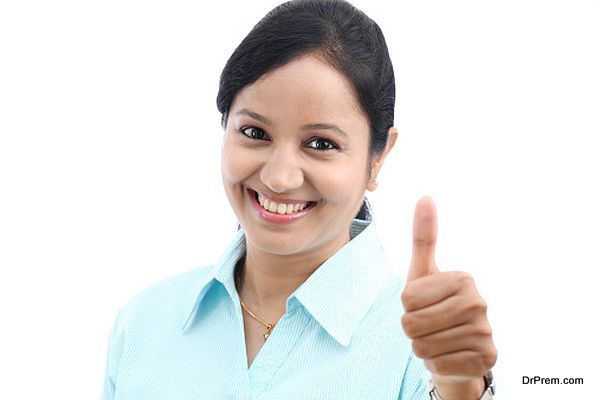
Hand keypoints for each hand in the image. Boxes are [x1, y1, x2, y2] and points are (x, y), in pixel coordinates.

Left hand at [401, 196, 496, 399]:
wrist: (458, 347)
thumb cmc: (435, 305)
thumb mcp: (423, 272)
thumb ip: (423, 237)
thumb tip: (425, 197)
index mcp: (463, 279)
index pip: (407, 299)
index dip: (407, 307)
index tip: (424, 304)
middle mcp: (479, 303)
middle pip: (412, 324)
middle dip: (412, 329)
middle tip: (429, 325)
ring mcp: (485, 332)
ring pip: (422, 346)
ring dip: (423, 347)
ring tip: (439, 339)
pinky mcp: (486, 360)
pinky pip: (438, 365)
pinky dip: (437, 364)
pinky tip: (449, 356)